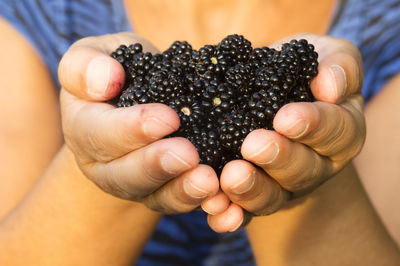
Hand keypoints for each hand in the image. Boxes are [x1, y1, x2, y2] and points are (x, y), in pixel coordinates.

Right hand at [59, 32, 218, 213]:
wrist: (133, 96)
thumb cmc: (117, 72)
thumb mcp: (94, 55)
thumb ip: (86, 64)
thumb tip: (105, 79)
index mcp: (84, 129)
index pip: (100, 134)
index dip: (132, 129)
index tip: (168, 119)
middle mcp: (104, 165)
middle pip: (124, 176)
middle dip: (157, 166)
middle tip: (188, 155)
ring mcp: (135, 183)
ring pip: (153, 197)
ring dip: (181, 192)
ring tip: (208, 181)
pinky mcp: (162, 191)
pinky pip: (178, 202)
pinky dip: (200, 201)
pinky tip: (221, 197)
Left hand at [202, 34, 365, 231]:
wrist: (271, 96)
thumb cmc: (300, 75)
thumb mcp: (326, 58)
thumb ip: (337, 65)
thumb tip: (330, 85)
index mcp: (339, 132)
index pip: (334, 131)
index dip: (313, 126)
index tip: (285, 117)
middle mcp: (314, 166)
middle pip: (302, 171)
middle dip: (278, 159)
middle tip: (252, 145)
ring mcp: (283, 185)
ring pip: (272, 197)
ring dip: (251, 190)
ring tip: (230, 177)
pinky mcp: (254, 196)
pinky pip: (244, 211)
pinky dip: (229, 214)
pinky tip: (214, 209)